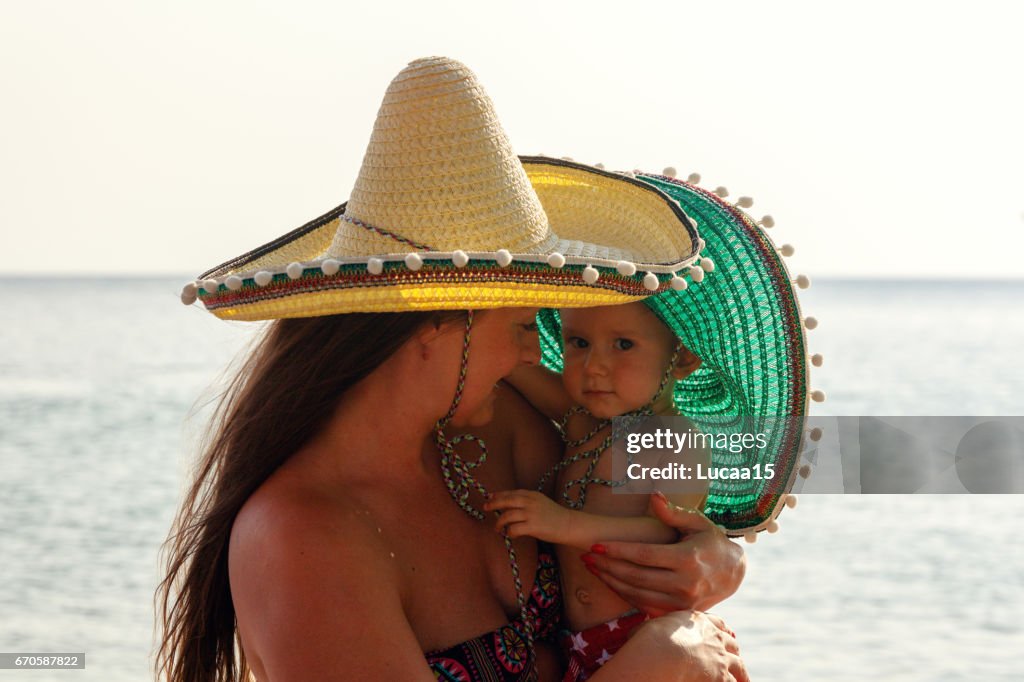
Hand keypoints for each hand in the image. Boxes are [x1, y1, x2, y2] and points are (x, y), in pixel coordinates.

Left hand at [483, 489, 570, 542]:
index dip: (499, 495)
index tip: (490, 497)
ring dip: (499, 523)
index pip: (511, 493)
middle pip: (506, 501)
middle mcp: (530, 502)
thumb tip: (508, 505)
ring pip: (507, 516)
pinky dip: (509, 532)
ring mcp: (531, 514)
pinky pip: (514, 529)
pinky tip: (510, 534)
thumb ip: (527, 501)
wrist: (568, 524)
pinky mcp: (533, 526)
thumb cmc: (554, 515)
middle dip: (494, 504)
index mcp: (532, 495)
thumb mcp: (540, 502)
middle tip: (486, 507)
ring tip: (498, 528)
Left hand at [582, 492, 744, 614]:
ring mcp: (682, 602)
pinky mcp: (678, 612)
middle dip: (608, 566)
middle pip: (636, 576)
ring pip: (637, 594)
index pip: (644, 555)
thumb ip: (673, 512)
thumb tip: (653, 496)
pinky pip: (645, 606)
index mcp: (688, 559)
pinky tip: (610, 582)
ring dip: (611, 582)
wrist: (734, 574)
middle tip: (586, 557)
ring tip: (592, 569)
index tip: (596, 545)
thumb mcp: (698, 522)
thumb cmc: (712, 542)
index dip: (618, 550)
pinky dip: (625, 595)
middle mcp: (685, 583)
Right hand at [623, 610, 747, 681]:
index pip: (716, 622)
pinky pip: (736, 681)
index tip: (725, 634)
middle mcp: (713, 637)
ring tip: (744, 680)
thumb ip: (653, 628)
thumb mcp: (649, 627)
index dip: (720, 629)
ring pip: (738, 665)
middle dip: (732, 650)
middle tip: (734, 657)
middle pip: (730, 642)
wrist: (660, 656)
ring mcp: (720, 658)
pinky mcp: (722, 677)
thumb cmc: (647, 642)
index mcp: (697, 621)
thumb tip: (634, 631)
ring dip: (741, 672)